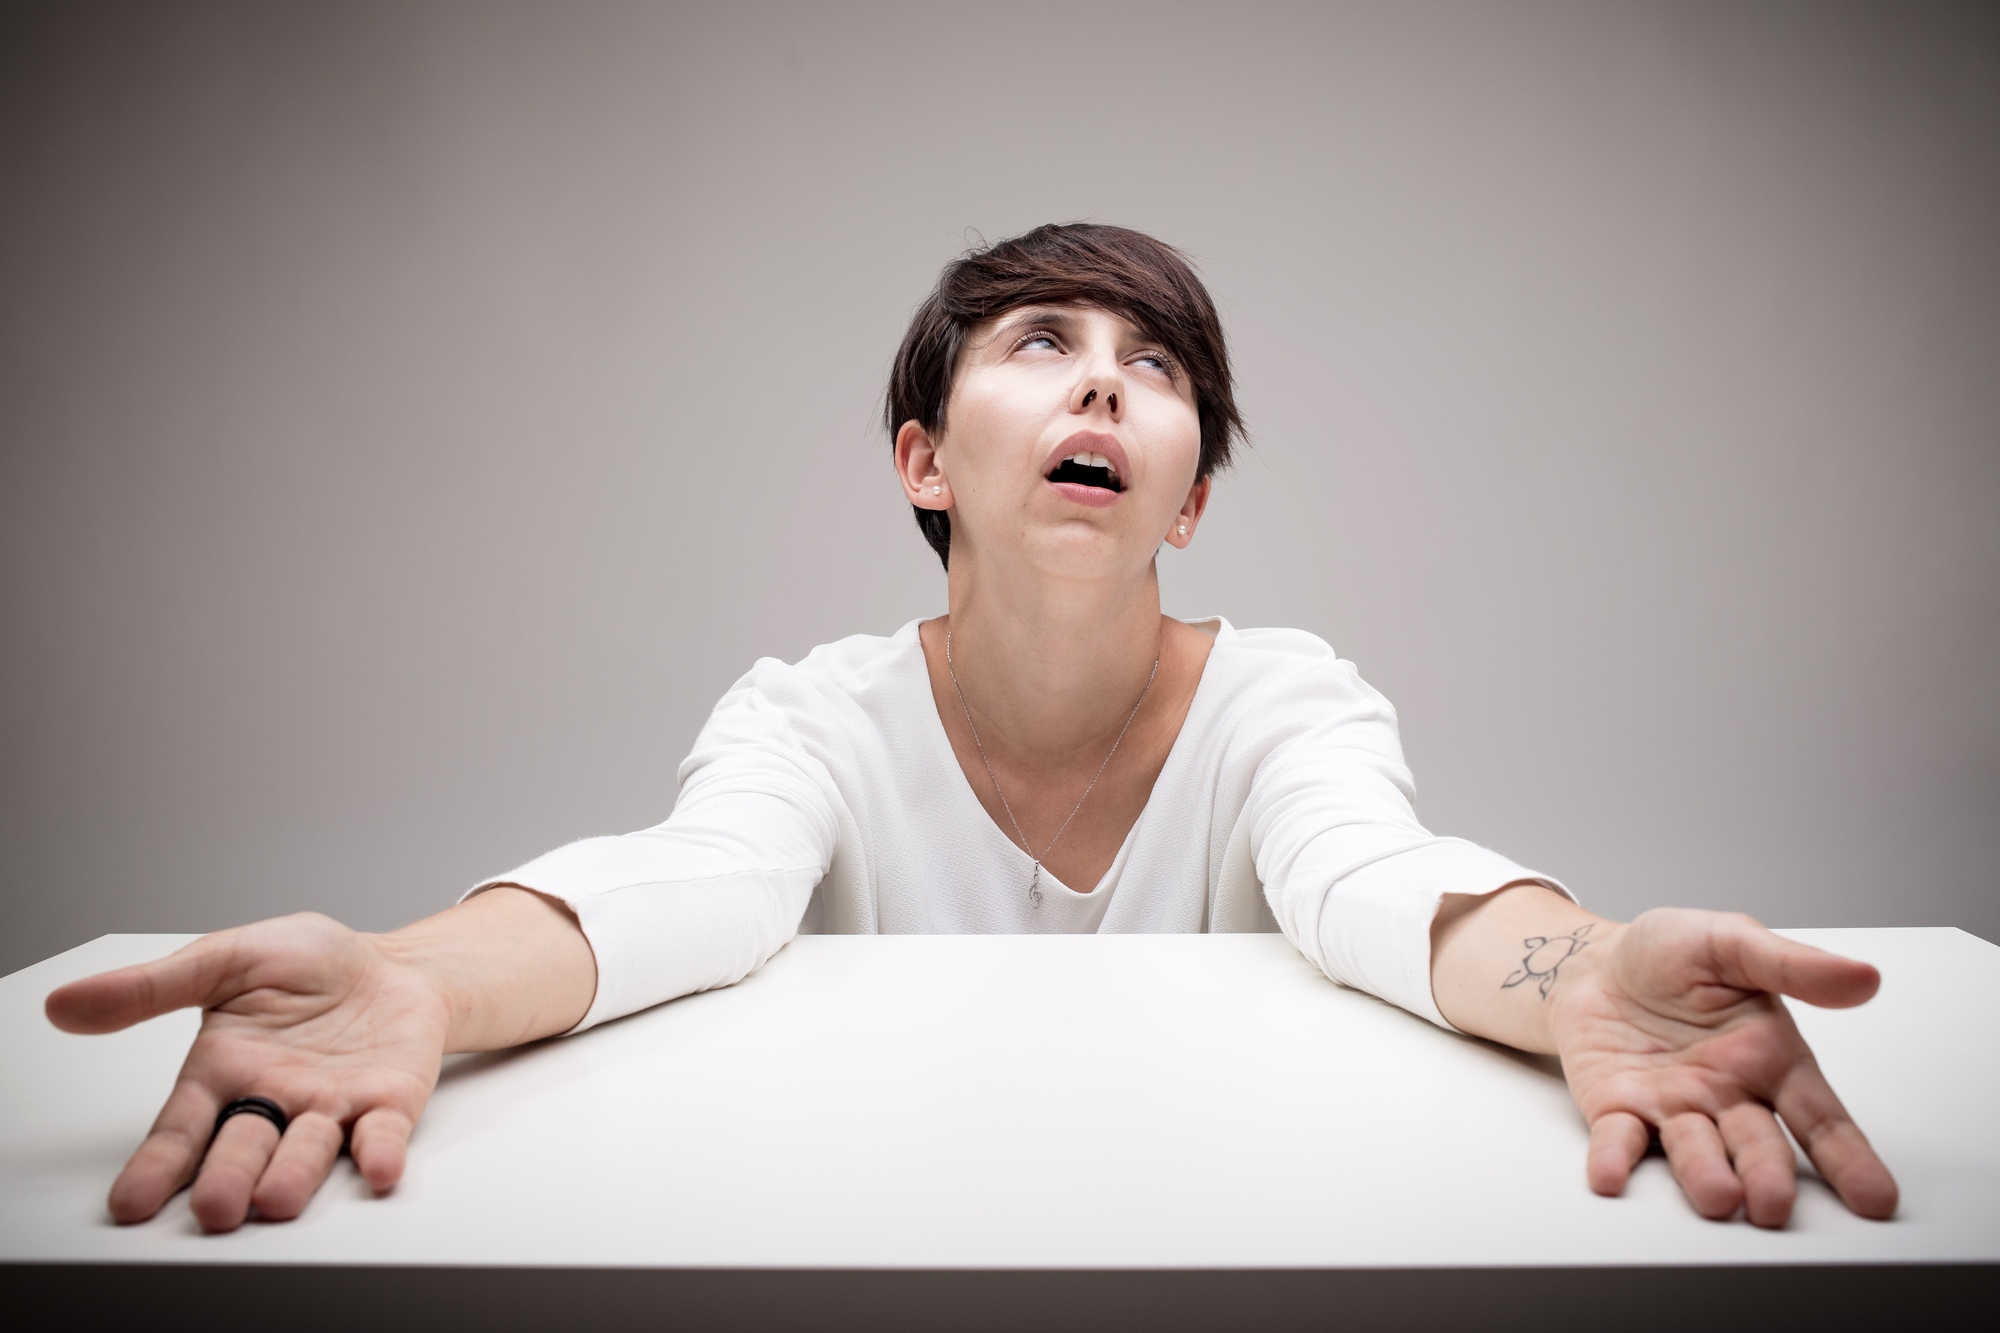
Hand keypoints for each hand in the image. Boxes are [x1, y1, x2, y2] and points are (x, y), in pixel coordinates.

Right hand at [45, 912, 450, 1232]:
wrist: (392, 962)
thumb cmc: (308, 965)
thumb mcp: (224, 961)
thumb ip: (152, 988)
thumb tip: (66, 1003)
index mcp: (224, 1073)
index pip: (182, 1129)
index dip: (158, 1165)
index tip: (132, 1202)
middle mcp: (274, 1102)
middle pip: (243, 1150)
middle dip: (228, 1180)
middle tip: (215, 1209)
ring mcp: (331, 1109)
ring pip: (307, 1153)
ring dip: (293, 1177)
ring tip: (275, 1200)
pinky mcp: (388, 1104)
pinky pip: (382, 1133)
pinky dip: (379, 1153)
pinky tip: (378, 1170)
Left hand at [1548, 908, 1898, 1226]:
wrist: (1593, 962)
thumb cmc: (1670, 954)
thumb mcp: (1733, 943)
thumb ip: (1792, 965)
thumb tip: (1862, 976)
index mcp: (1770, 1059)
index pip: (1820, 1118)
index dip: (1849, 1159)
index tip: (1876, 1199)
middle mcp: (1727, 1097)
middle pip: (1757, 1147)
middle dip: (1767, 1177)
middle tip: (1773, 1205)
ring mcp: (1673, 1110)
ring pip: (1694, 1151)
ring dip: (1704, 1177)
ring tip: (1717, 1198)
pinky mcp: (1618, 1110)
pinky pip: (1620, 1138)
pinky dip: (1615, 1158)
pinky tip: (1611, 1176)